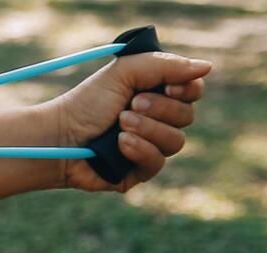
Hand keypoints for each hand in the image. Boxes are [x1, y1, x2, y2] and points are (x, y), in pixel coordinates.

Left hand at [50, 50, 211, 192]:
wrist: (58, 136)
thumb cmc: (87, 103)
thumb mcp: (124, 73)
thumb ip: (165, 65)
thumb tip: (208, 67)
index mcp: (158, 95)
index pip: (193, 92)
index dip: (186, 90)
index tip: (167, 86)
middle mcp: (158, 122)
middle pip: (187, 116)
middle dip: (159, 109)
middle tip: (129, 105)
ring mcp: (150, 148)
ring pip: (176, 141)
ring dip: (148, 129)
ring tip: (121, 123)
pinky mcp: (138, 172)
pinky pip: (157, 163)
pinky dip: (140, 149)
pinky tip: (120, 143)